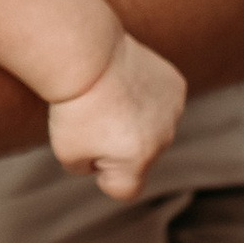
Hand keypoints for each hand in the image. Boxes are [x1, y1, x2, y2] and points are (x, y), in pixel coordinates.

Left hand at [48, 32, 188, 202]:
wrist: (86, 53)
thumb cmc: (73, 105)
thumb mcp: (67, 152)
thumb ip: (89, 168)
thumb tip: (108, 158)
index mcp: (137, 161)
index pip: (124, 189)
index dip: (102, 174)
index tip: (88, 150)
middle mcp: (163, 140)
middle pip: (139, 157)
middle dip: (119, 145)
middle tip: (94, 117)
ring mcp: (174, 111)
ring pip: (153, 129)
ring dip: (135, 120)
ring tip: (109, 98)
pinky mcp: (177, 86)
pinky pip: (162, 103)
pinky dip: (146, 96)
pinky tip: (126, 82)